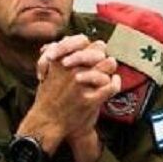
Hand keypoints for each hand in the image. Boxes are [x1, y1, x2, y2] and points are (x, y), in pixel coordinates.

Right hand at [19, 35, 119, 152]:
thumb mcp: (48, 71)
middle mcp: (72, 70)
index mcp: (60, 61)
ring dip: (109, 66)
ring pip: (108, 64)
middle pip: (98, 50)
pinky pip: (111, 86)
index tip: (88, 51)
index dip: (88, 45)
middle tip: (101, 59)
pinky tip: (115, 80)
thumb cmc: (47, 97)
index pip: (82, 41)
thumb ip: (58, 55)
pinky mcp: (91, 100)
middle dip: (100, 54)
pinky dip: (116, 82)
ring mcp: (82, 85)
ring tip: (108, 70)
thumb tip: (67, 38)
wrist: (46, 123)